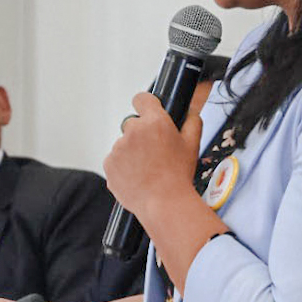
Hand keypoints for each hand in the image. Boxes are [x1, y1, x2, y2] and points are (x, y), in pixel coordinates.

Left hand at [101, 92, 202, 223]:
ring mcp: (118, 147)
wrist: (163, 202)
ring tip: (147, 169)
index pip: (141, 98)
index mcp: (154, 121)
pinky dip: (123, 167)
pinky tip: (137, 177)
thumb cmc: (178, 175)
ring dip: (132, 152)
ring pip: (124, 144)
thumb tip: (190, 112)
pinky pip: (115, 160)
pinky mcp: (109, 163)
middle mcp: (133, 130)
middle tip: (154, 152)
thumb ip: (192, 121)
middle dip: (141, 135)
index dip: (145, 105)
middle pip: (132, 125)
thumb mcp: (192, 144)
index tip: (147, 111)